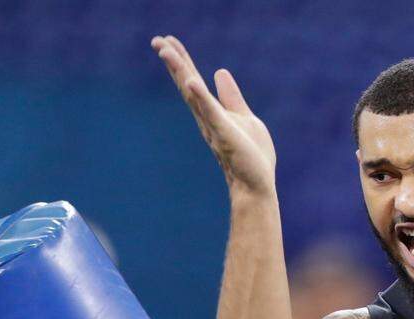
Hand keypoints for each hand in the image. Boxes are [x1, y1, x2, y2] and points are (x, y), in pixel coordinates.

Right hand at [151, 35, 276, 194]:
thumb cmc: (251, 155)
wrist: (256, 184)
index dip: (182, 61)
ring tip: (165, 52)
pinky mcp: (225, 135)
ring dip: (180, 72)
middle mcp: (206, 118)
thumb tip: (220, 72)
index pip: (193, 81)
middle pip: (187, 84)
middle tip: (157, 40)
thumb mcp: (243, 117)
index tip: (167, 41)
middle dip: (174, 62)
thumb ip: (230, 96)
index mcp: (211, 112)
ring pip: (193, 95)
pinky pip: (212, 114)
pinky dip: (202, 97)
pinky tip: (191, 81)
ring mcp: (214, 126)